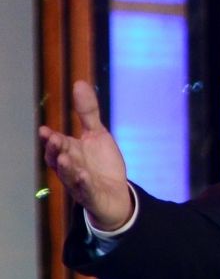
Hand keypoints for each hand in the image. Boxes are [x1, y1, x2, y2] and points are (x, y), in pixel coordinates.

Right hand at [39, 80, 132, 230]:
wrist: (115, 193)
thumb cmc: (101, 163)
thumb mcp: (97, 134)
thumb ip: (87, 112)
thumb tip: (79, 83)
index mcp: (70, 153)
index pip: (58, 145)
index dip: (51, 139)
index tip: (44, 130)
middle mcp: (71, 168)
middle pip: (59, 160)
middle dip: (55, 150)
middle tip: (53, 139)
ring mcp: (80, 184)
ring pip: (69, 176)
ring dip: (67, 168)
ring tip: (65, 158)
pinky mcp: (92, 196)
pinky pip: (86, 191)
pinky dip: (84, 184)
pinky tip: (84, 177)